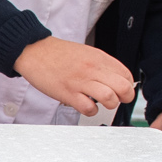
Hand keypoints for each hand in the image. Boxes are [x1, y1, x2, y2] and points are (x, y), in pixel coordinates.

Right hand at [14, 37, 135, 117]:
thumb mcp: (86, 52)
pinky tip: (86, 105)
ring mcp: (81, 82)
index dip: (127, 86)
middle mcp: (93, 69)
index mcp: (99, 58)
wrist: (34, 50)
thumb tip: (115, 78)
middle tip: (117, 99)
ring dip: (109, 105)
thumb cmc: (58, 54)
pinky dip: (91, 111)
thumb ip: (101, 64)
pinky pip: (88, 108)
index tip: (121, 90)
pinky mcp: (68, 93)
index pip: (127, 75)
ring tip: (101, 103)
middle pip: (124, 88)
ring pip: (109, 98)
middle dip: (125, 98)